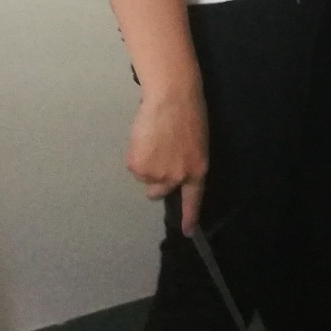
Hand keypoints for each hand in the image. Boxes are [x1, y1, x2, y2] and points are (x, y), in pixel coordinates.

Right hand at [126, 84, 207, 232]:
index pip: (193, 199)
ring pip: (144, 177)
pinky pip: (133, 167)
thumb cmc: (189, 114)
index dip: (189, 217)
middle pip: (158, 192)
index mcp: (197, 170)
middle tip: (159, 154)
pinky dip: (135, 155)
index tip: (187, 232)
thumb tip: (174, 173)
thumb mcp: (196, 143)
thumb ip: (187, 162)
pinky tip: (144, 138)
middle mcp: (178, 177)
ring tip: (154, 140)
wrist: (172, 98)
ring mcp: (157, 174)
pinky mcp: (138, 166)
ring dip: (146, 163)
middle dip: (155, 179)